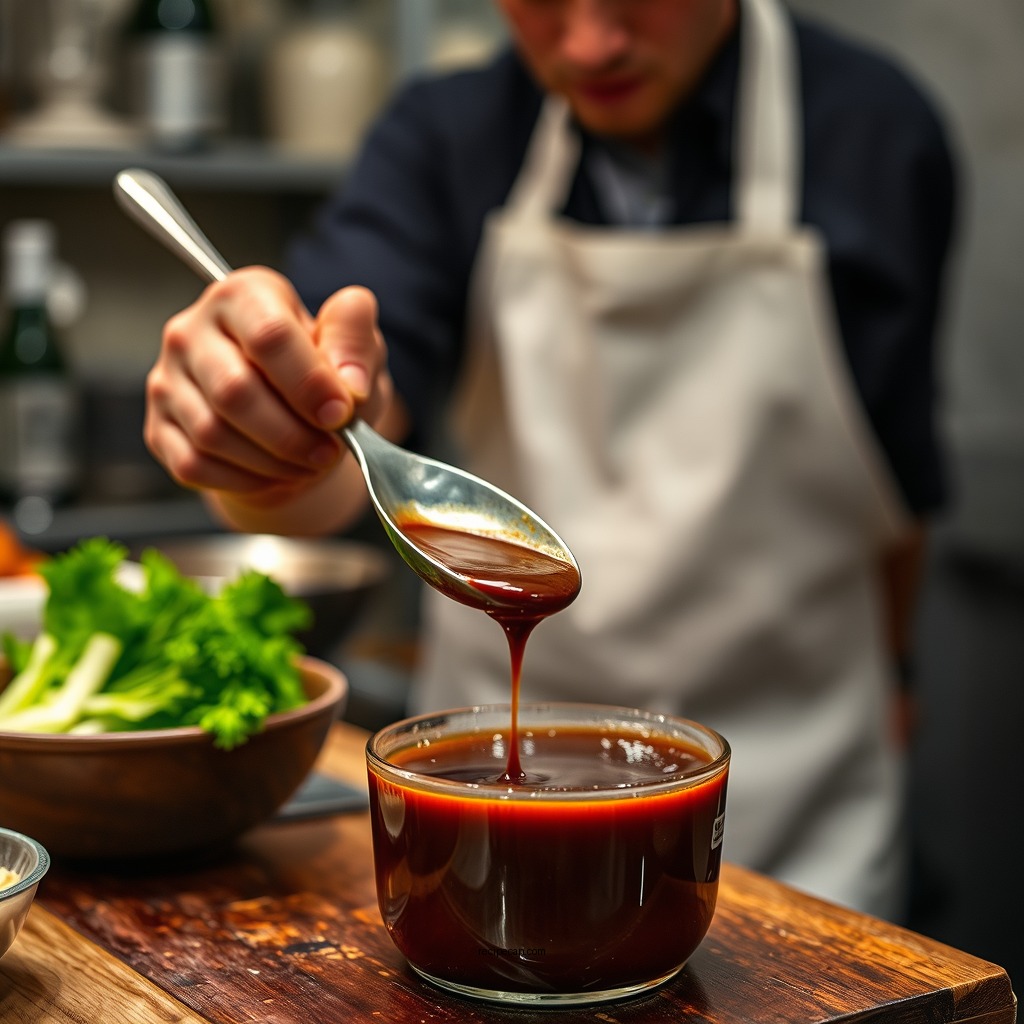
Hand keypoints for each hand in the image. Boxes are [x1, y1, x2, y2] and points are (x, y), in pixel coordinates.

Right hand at [145, 268, 391, 511]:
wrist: (294, 412)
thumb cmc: (323, 372)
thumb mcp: (355, 346)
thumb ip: (356, 344)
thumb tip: (349, 385)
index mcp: (244, 295)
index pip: (269, 336)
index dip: (310, 383)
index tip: (342, 414)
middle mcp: (192, 330)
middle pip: (235, 391)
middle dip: (293, 434)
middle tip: (332, 450)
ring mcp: (167, 379)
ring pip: (212, 433)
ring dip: (274, 462)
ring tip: (310, 463)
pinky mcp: (158, 426)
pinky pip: (194, 465)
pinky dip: (245, 480)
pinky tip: (276, 474)